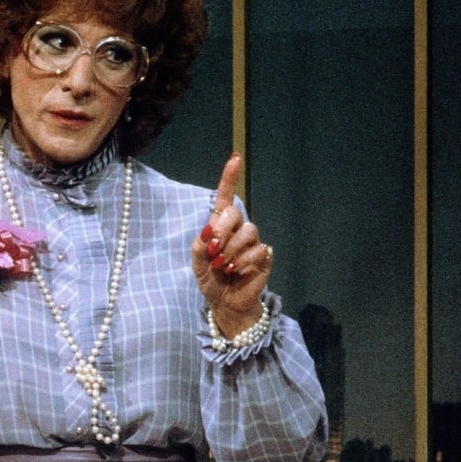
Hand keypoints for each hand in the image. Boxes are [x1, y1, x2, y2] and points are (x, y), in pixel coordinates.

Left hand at [192, 153, 274, 336]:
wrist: (224, 303)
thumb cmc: (210, 279)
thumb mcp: (196, 263)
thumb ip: (199, 245)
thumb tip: (209, 230)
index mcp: (220, 225)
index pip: (226, 196)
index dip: (230, 177)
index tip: (235, 158)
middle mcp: (238, 229)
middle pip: (235, 212)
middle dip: (222, 230)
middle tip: (213, 250)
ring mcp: (253, 241)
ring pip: (249, 230)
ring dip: (231, 249)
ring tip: (223, 265)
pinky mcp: (264, 256)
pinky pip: (258, 249)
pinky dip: (243, 262)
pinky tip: (236, 271)